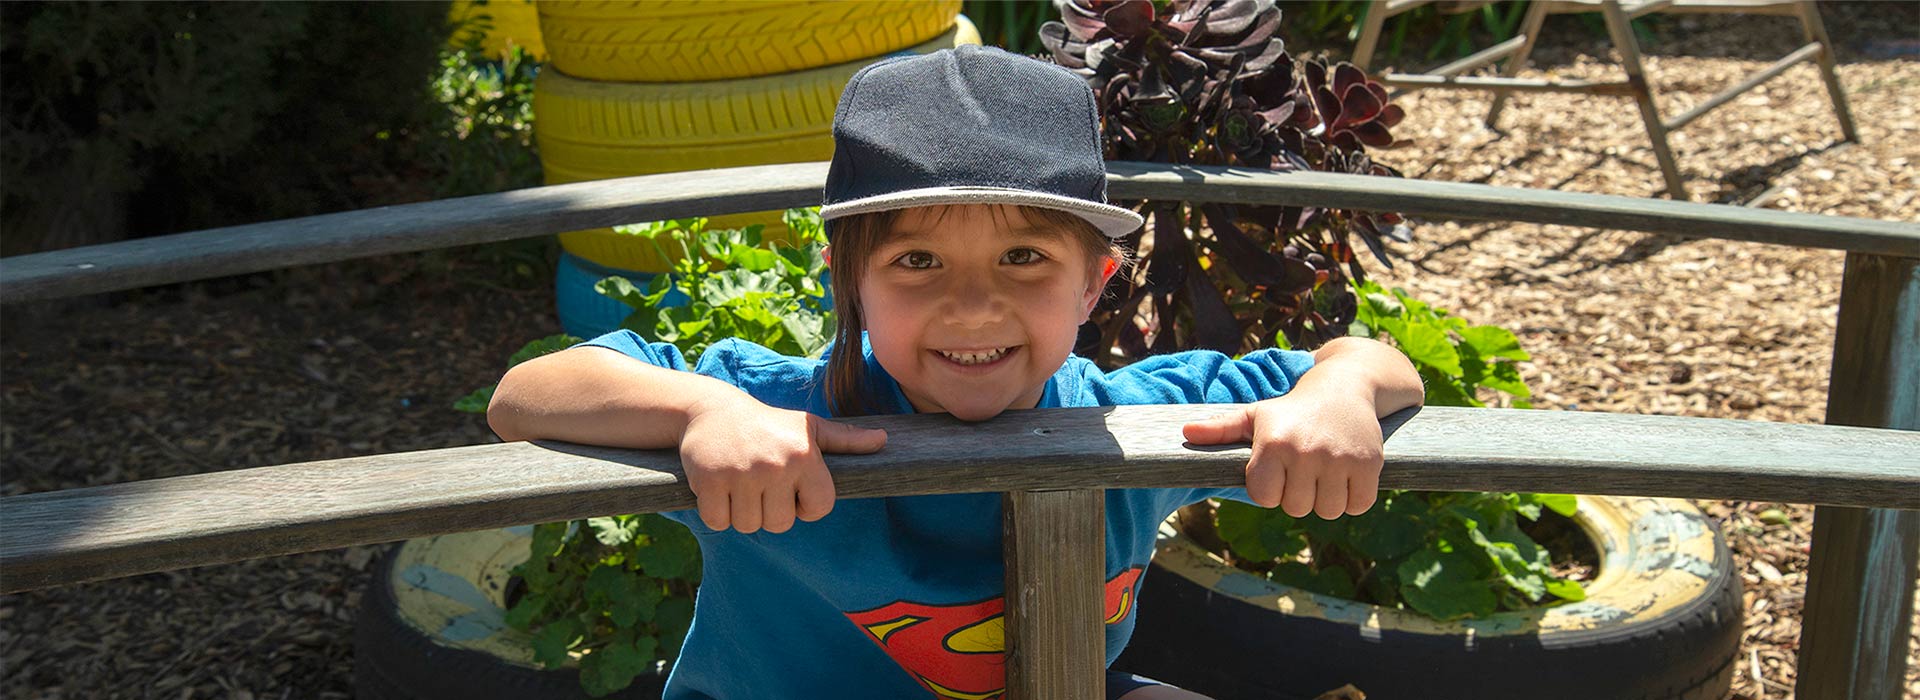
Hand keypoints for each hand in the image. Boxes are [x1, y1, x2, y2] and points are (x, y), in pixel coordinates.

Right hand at [679, 394, 886, 533]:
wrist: (711, 410)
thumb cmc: (768, 424)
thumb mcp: (809, 427)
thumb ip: (846, 439)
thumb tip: (883, 440)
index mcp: (805, 455)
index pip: (819, 508)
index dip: (805, 505)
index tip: (791, 487)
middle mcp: (776, 465)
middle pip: (780, 524)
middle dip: (770, 511)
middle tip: (760, 482)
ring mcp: (741, 474)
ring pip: (748, 525)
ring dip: (742, 513)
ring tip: (740, 482)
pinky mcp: (709, 481)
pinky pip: (718, 521)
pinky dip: (716, 512)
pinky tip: (719, 487)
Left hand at [1182, 390, 1383, 519]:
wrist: (1346, 385)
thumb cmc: (1293, 408)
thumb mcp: (1256, 414)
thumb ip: (1220, 429)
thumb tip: (1185, 432)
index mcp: (1273, 443)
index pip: (1265, 498)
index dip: (1271, 489)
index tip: (1277, 471)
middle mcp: (1305, 451)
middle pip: (1297, 508)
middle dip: (1299, 494)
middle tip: (1304, 468)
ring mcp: (1339, 459)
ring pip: (1328, 511)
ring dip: (1327, 499)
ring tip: (1325, 471)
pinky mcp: (1369, 464)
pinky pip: (1358, 505)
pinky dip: (1354, 499)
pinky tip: (1346, 476)